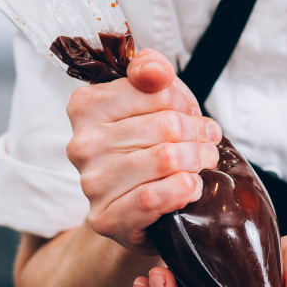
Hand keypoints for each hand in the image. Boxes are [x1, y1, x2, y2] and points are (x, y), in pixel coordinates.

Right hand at [64, 48, 221, 253]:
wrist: (134, 205)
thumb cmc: (145, 144)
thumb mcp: (151, 96)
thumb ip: (151, 69)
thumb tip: (154, 72)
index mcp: (85, 106)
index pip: (156, 90)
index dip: (184, 104)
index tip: (189, 115)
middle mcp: (81, 144)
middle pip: (166, 125)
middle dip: (197, 134)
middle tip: (206, 143)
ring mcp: (91, 182)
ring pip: (165, 159)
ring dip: (196, 162)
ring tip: (202, 163)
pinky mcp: (105, 218)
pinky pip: (154, 198)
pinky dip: (183, 190)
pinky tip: (191, 187)